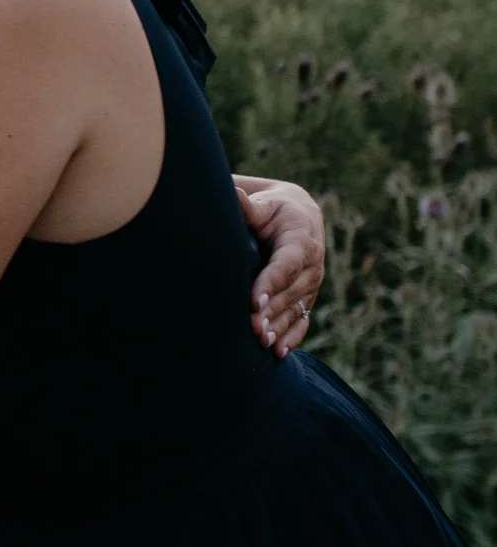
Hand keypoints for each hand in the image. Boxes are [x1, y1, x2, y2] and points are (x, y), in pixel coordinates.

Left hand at [239, 175, 326, 354]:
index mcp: (301, 240)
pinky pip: (303, 319)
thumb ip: (249, 205)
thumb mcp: (265, 203)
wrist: (300, 217)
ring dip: (279, 327)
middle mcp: (312, 266)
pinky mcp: (307, 297)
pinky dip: (292, 336)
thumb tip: (234, 193)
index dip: (271, 282)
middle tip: (252, 328)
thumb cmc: (274, 209)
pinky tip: (278, 352)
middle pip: (291, 292)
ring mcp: (311, 284)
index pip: (287, 264)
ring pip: (296, 309)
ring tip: (261, 342)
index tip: (254, 300)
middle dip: (272, 311)